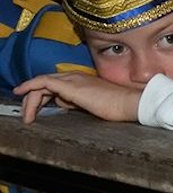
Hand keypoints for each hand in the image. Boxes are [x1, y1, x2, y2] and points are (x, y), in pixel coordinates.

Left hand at [13, 73, 142, 123]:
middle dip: (32, 99)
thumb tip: (63, 103)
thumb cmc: (118, 107)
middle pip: (45, 84)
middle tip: (27, 115)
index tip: (35, 108)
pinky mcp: (70, 86)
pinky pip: (42, 82)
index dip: (41, 96)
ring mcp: (72, 79)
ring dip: (30, 100)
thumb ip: (77, 102)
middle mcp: (75, 76)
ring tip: (27, 116)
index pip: (55, 84)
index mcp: (82, 80)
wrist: (130, 103)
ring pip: (41, 84)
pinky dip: (29, 87)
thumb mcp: (93, 104)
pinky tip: (23, 94)